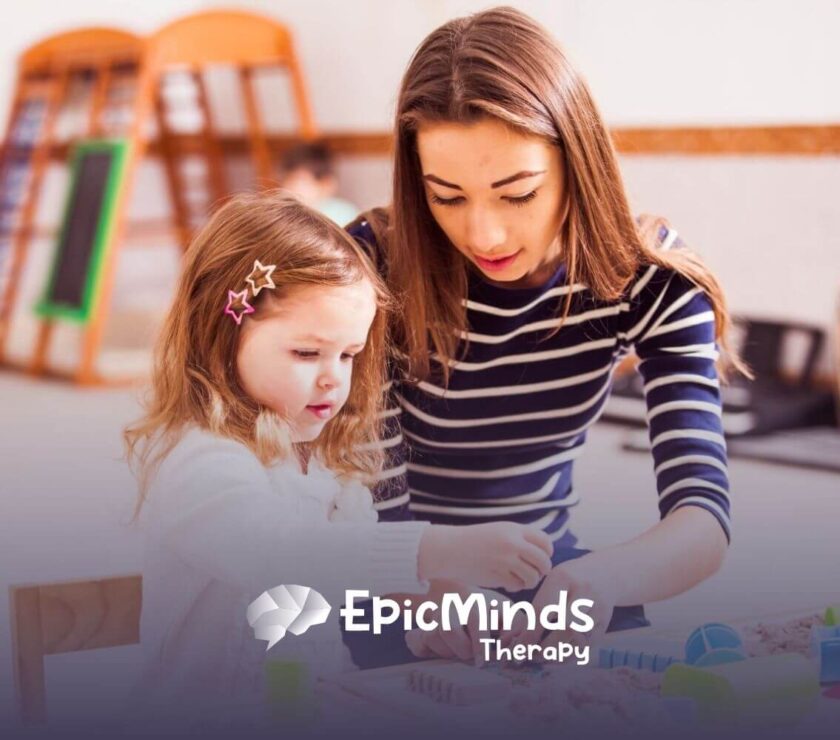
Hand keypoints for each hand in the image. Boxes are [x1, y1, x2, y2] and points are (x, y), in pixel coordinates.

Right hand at [406, 585, 503, 665]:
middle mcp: (452, 606)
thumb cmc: (493, 613)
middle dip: (461, 650)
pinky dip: (422, 648)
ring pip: (431, 636)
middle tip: (470, 655)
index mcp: (476, 603)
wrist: (467, 597)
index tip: (481, 662)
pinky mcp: (422, 628)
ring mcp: (434, 616)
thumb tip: (510, 643)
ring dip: (446, 651)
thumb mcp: (509, 614)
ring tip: (458, 651)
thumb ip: (517, 627)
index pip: (475, 620)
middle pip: (447, 629)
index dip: (478, 643)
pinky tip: (435, 651)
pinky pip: (414, 640)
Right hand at [418, 523, 552, 590]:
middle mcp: (512, 544)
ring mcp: (506, 561)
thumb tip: (544, 554)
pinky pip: (518, 585)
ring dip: (530, 581)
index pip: (545, 542)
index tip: (542, 557)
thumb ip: (520, 538)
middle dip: (543, 570)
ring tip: (521, 579)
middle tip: (537, 572)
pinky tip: (508, 582)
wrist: (449, 548)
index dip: (547, 552)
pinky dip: (516, 586)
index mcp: (514, 529)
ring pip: (533, 577)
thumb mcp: (499, 530)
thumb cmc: (475, 540)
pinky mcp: (498, 576)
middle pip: (543, 561)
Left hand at [499, 557, 614, 659]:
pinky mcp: (604, 625)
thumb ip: (532, 609)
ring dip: (555, 655)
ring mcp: (598, 609)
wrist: (604, 574)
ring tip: (538, 657)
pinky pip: (584, 648)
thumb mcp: (550, 584)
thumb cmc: (567, 581)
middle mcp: (585, 592)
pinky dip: (566, 657)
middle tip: (528, 656)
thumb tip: (507, 639)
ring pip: (575, 642)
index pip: (544, 609)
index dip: (529, 633)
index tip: (516, 649)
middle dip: (544, 647)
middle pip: (565, 627)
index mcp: (564, 578)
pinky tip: (553, 657)